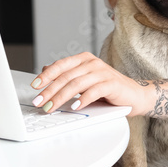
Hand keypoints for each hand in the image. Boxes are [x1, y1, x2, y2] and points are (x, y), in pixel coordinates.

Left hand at [30, 52, 151, 116]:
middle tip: (39, 102)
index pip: (61, 65)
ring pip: (77, 84)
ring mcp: (103, 72)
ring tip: (51, 108)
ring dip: (61, 97)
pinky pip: (94, 91)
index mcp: (84, 59)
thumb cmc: (106, 88)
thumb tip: (45, 70)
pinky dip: (82, 99)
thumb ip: (67, 75)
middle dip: (50, 90)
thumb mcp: (83, 81)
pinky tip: (74, 107)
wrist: (133, 95)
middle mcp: (93, 62)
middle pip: (66, 76)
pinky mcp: (112, 83)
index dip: (46, 75)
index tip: (34, 86)